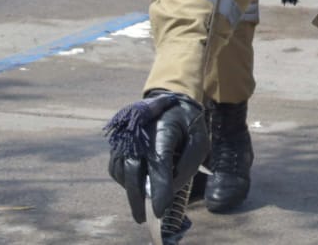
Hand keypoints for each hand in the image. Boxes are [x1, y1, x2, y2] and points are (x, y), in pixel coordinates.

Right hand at [106, 92, 208, 224]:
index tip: (160, 210)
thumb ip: (190, 162)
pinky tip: (138, 183)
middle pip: (134, 172)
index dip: (160, 189)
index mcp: (162, 131)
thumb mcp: (200, 138)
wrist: (168, 98)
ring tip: (145, 197)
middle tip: (142, 218)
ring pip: (123, 172)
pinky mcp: (118, 143)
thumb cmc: (188, 122)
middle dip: (138, 198)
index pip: (159, 165)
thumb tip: (173, 186)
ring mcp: (126, 138)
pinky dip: (125, 179)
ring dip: (132, 188)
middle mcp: (139, 135)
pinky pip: (117, 167)